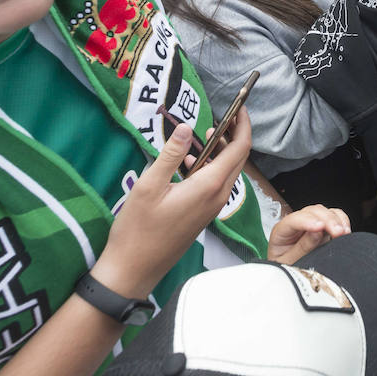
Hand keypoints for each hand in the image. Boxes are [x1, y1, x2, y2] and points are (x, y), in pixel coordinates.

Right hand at [90, 116, 253, 299]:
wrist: (133, 269)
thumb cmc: (137, 229)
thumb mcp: (150, 186)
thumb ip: (171, 154)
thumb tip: (187, 126)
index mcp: (209, 186)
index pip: (239, 149)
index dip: (243, 125)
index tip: (240, 105)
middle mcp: (217, 197)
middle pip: (237, 159)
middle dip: (234, 134)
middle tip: (223, 114)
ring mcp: (211, 208)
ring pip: (226, 172)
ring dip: (220, 150)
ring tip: (204, 132)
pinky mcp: (203, 215)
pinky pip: (215, 184)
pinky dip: (209, 167)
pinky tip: (188, 162)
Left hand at [267, 204, 350, 263]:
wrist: (292, 276)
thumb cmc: (287, 268)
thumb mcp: (290, 263)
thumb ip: (302, 248)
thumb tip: (316, 233)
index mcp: (281, 232)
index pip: (293, 220)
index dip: (307, 221)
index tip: (320, 227)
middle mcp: (296, 224)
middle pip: (312, 212)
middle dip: (327, 220)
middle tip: (337, 232)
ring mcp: (311, 223)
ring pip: (324, 211)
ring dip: (336, 220)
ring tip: (343, 232)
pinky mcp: (324, 226)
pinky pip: (334, 215)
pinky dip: (342, 220)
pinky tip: (345, 230)